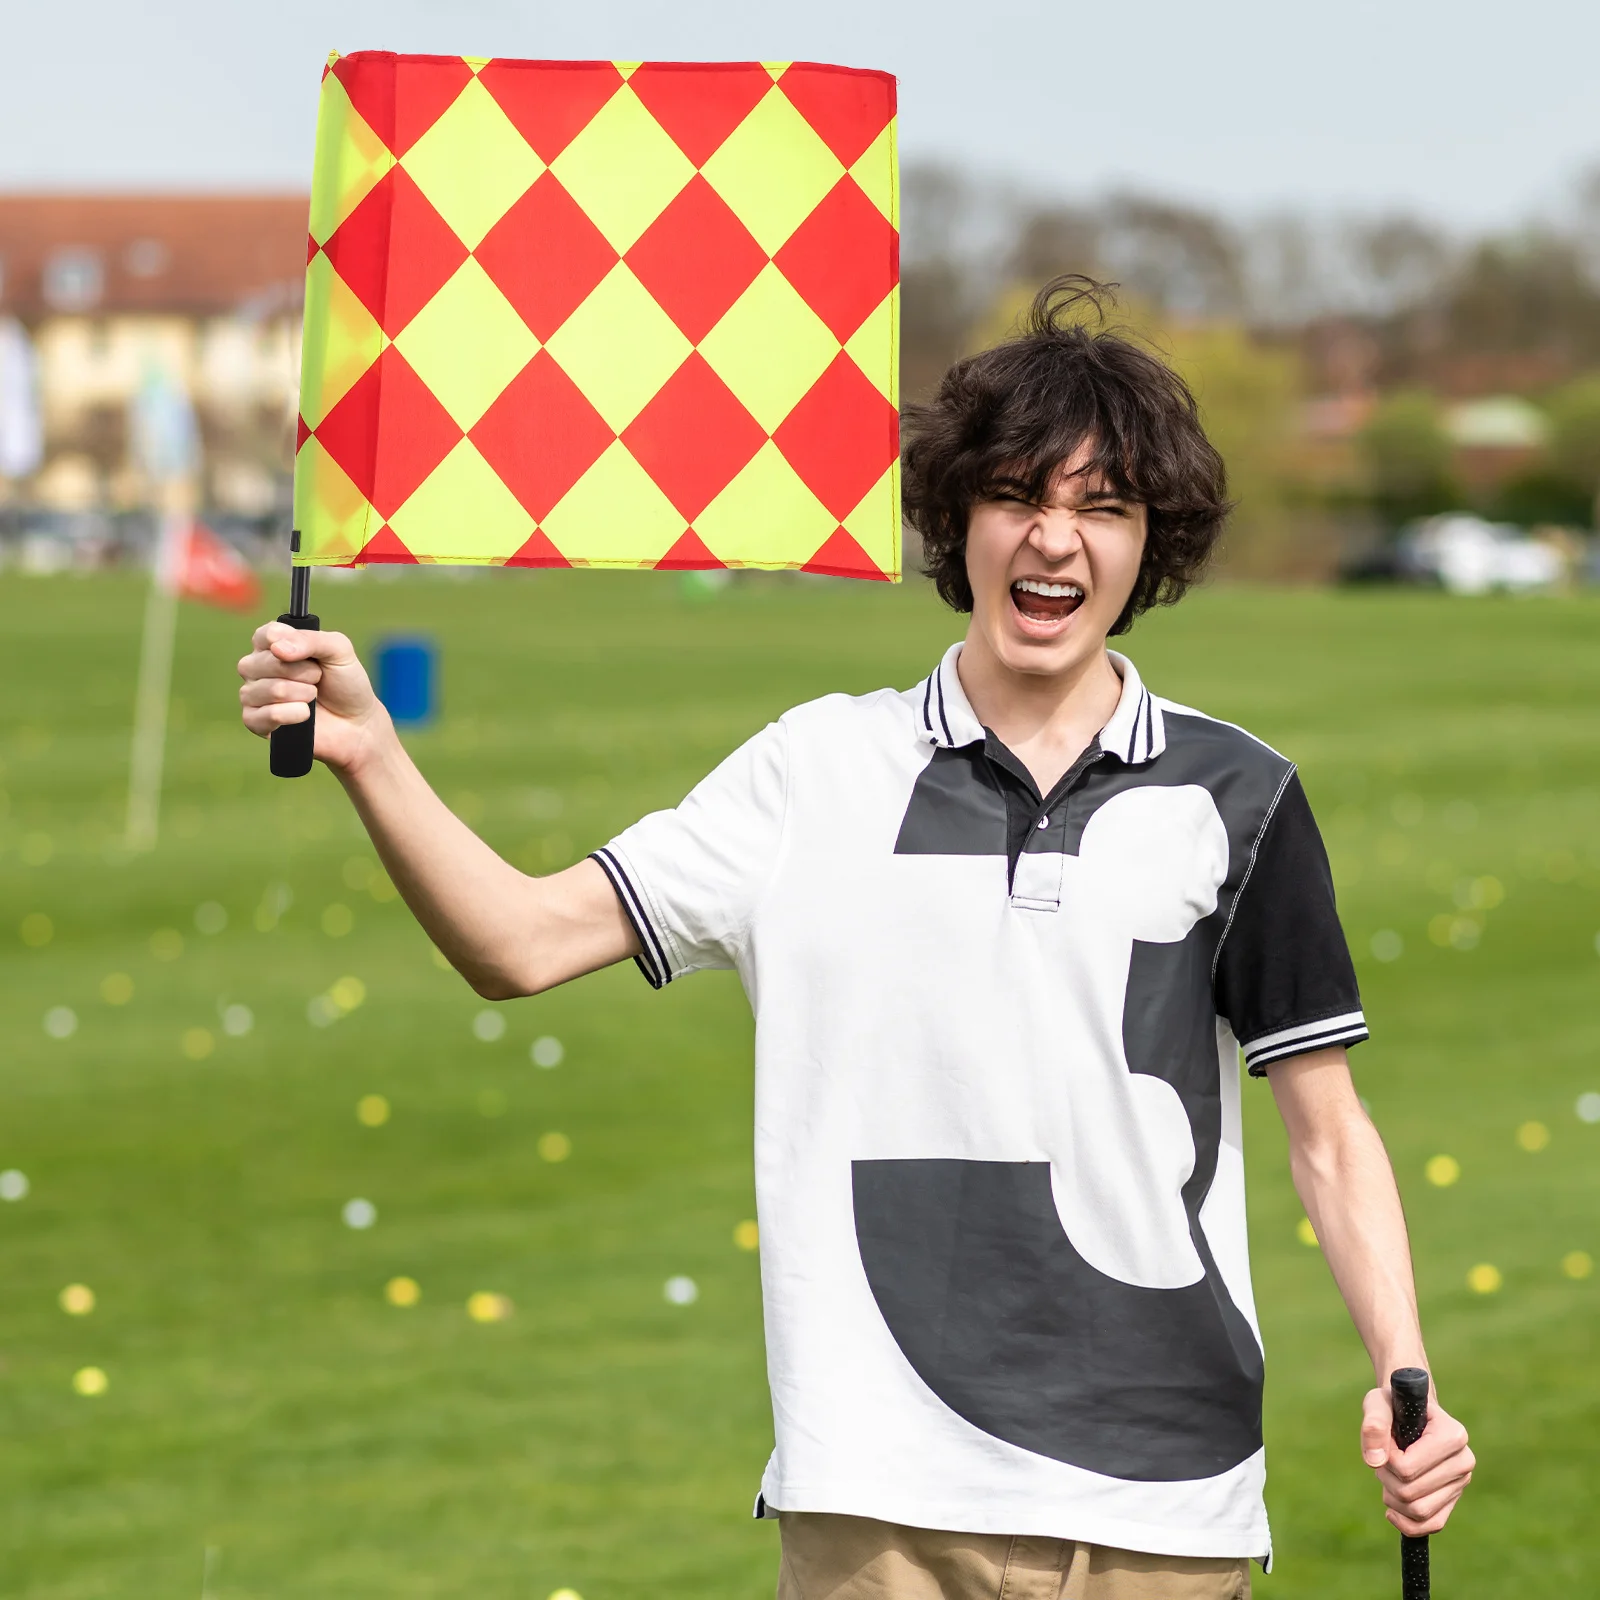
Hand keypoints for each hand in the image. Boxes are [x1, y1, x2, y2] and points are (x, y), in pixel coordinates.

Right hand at [237, 621, 390, 774]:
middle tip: (318, 678)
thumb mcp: (339, 651)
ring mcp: (253, 694)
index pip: (264, 635)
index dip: (285, 643)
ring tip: (313, 696)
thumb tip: (277, 648)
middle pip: (264, 662)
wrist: (356, 723)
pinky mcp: (256, 722)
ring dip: (302, 693)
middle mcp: (257, 667)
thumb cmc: (345, 683)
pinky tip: (305, 714)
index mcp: (273, 644)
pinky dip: (292, 714)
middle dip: (302, 672)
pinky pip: (265, 715)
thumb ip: (311, 640)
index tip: (307, 653)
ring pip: (268, 690)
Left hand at [1361, 1383, 1473, 1535]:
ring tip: (1389, 1474)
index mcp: (1453, 1435)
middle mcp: (1464, 1461)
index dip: (1385, 1459)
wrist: (1410, 1412)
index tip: (1384, 1442)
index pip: (1407, 1468)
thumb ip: (1374, 1424)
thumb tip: (1375, 1461)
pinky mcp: (1454, 1498)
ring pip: (1419, 1512)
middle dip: (1386, 1478)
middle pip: (1411, 1492)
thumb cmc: (1394, 1405)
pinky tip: (1392, 1511)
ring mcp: (1461, 1483)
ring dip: (1393, 1498)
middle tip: (1383, 1458)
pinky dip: (1408, 1524)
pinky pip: (1433, 1524)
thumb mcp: (1378, 1403)